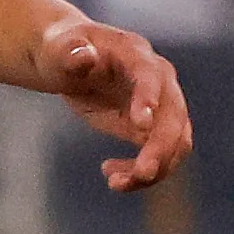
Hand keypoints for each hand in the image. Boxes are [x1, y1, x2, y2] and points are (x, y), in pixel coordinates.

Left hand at [43, 14, 192, 188]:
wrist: (69, 61)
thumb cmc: (61, 51)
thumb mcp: (57, 50)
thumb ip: (68, 53)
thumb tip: (83, 56)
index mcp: (135, 53)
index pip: (150, 75)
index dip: (149, 98)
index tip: (142, 126)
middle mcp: (158, 78)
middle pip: (174, 115)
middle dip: (162, 147)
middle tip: (142, 174)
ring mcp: (160, 104)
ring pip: (176, 141)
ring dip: (157, 167)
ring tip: (116, 183)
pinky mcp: (153, 128)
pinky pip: (161, 156)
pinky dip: (141, 173)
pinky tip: (111, 177)